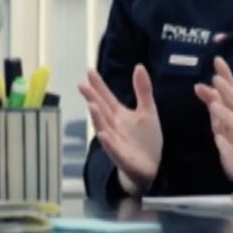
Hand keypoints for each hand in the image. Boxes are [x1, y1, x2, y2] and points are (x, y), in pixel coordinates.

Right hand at [78, 65, 162, 194]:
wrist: (150, 166)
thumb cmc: (146, 139)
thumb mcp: (148, 111)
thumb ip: (142, 90)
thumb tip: (138, 66)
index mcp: (119, 114)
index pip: (106, 97)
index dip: (98, 85)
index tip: (89, 71)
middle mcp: (113, 126)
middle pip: (101, 110)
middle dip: (92, 98)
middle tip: (81, 85)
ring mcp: (115, 141)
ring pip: (103, 127)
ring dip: (97, 117)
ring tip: (91, 105)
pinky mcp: (121, 156)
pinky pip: (113, 148)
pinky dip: (108, 142)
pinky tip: (103, 135)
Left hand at [193, 56, 232, 182]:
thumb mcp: (221, 117)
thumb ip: (211, 101)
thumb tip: (198, 85)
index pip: (231, 89)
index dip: (226, 74)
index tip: (217, 59)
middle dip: (227, 90)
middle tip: (216, 78)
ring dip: (225, 114)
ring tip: (214, 105)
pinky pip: (231, 150)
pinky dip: (225, 144)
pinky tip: (218, 139)